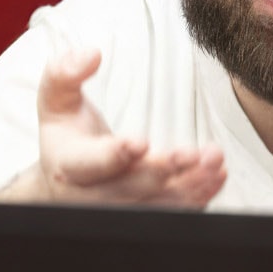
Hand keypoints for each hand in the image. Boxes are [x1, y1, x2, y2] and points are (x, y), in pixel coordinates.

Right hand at [1, 48, 224, 205]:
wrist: (68, 178)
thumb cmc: (68, 133)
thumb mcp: (56, 100)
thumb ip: (64, 73)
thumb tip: (91, 54)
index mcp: (68, 166)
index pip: (90, 164)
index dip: (114, 156)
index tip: (140, 142)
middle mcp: (91, 197)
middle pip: (128, 190)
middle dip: (161, 172)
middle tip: (191, 154)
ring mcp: (117, 212)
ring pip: (154, 207)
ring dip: (188, 187)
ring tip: (213, 163)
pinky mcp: (141, 218)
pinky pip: (170, 214)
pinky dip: (196, 198)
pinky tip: (216, 176)